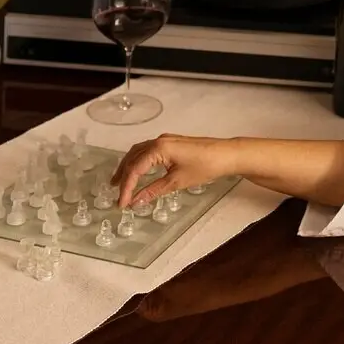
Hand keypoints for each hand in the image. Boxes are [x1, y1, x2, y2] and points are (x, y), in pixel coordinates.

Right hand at [111, 134, 233, 207]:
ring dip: (129, 167)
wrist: (227, 154)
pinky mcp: (171, 143)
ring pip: (138, 153)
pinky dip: (139, 162)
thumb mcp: (177, 182)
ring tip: (121, 182)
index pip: (135, 169)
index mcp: (158, 148)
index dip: (126, 187)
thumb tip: (136, 201)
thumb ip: (154, 191)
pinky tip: (139, 171)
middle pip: (133, 158)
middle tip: (116, 192)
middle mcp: (158, 141)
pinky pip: (148, 151)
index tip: (122, 202)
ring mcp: (165, 140)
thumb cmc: (205, 166)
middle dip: (123, 176)